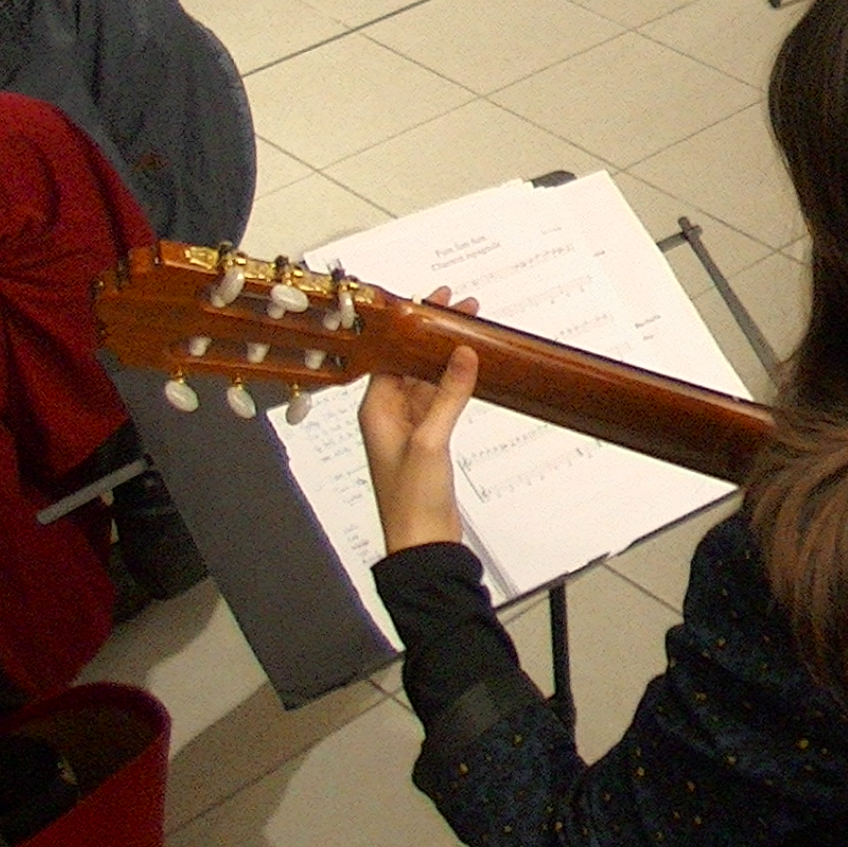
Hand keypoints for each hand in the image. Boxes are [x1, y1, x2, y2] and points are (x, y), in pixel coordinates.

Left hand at [359, 287, 481, 555]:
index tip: (437, 303)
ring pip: (427, 379)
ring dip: (447, 357)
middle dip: (435, 335)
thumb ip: (449, 394)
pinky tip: (470, 369)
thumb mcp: (431, 440)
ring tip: (472, 331)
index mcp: (376, 410)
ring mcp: (408, 428)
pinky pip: (439, 400)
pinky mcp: (427, 441)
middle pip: (410, 362)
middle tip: (464, 310)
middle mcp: (388, 415)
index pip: (392, 353)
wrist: (422, 543)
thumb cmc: (411, 500)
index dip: (413, 325)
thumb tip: (463, 354)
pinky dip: (454, 383)